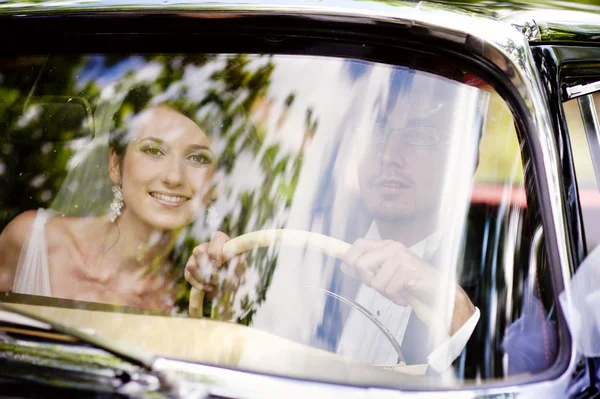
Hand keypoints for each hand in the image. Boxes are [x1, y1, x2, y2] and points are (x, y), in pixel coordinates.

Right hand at [185, 231, 246, 300]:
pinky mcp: (189, 269)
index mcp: (219, 239)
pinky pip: (188, 276)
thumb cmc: (236, 264)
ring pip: (191, 266)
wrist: (229, 275)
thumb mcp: (241, 259)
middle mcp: (205, 246)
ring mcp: (195, 257)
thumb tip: (239, 259)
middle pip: (198, 251)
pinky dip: (199, 284)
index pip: (215, 239)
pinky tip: (210, 288)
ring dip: (203, 278)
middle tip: (218, 276)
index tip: (220, 264)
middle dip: (208, 267)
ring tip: (215, 283)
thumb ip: (241, 257)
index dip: (216, 253)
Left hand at [340, 238, 474, 335]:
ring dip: (386, 293)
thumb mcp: (385, 274)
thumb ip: (366, 269)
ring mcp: (401, 257)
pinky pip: (389, 289)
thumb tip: (344, 265)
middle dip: (368, 281)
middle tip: (381, 286)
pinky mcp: (408, 270)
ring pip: (375, 282)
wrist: (438, 291)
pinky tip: (405, 296)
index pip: (359, 244)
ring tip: (398, 291)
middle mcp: (393, 248)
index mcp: (386, 245)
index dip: (349, 258)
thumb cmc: (411, 282)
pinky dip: (396, 298)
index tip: (349, 271)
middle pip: (361, 264)